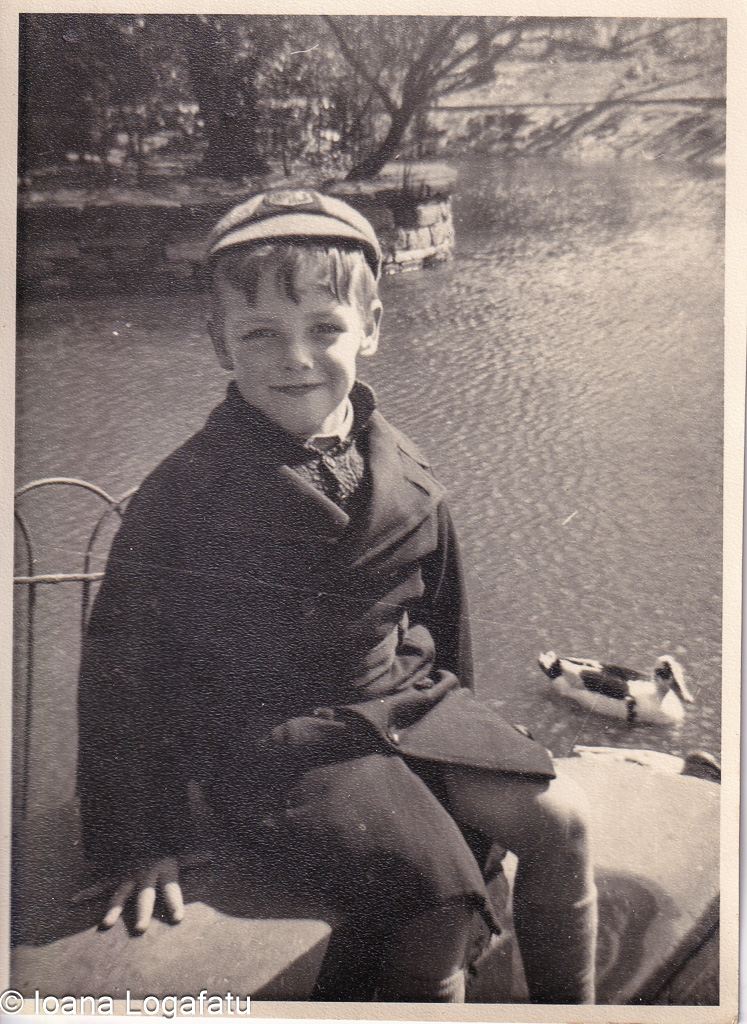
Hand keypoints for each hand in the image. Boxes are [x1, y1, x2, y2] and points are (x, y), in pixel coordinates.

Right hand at [73, 851, 209, 932]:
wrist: (141, 828)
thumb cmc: (162, 847)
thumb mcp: (178, 853)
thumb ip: (192, 859)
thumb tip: (211, 855)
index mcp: (163, 870)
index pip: (171, 889)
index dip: (175, 903)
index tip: (178, 919)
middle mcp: (145, 874)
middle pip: (144, 895)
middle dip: (142, 911)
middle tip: (140, 929)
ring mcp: (128, 876)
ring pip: (120, 893)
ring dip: (113, 908)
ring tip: (106, 924)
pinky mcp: (115, 875)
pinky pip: (100, 884)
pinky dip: (87, 892)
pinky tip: (75, 900)